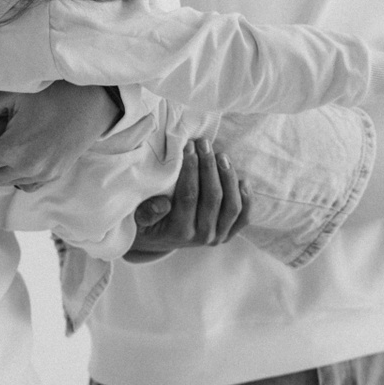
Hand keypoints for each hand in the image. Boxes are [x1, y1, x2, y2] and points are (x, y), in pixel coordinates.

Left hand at [0, 82, 120, 189]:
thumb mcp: (12, 94)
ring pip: (8, 183)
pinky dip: (15, 179)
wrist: (90, 103)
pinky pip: (26, 185)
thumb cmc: (50, 94)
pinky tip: (13, 166)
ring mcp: (42, 174)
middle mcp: (26, 167)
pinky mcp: (54, 174)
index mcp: (12, 148)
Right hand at [121, 138, 247, 261]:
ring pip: (232, 206)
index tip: (188, 147)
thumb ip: (145, 213)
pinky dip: (246, 198)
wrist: (157, 240)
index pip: (189, 196)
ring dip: (228, 177)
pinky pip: (243, 217)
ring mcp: (217, 236)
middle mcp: (201, 237)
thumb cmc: (145, 223)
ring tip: (220, 154)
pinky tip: (241, 179)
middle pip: (213, 198)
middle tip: (204, 143)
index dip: (190, 169)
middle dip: (209, 166)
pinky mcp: (228, 234)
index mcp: (179, 232)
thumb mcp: (137, 219)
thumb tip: (162, 204)